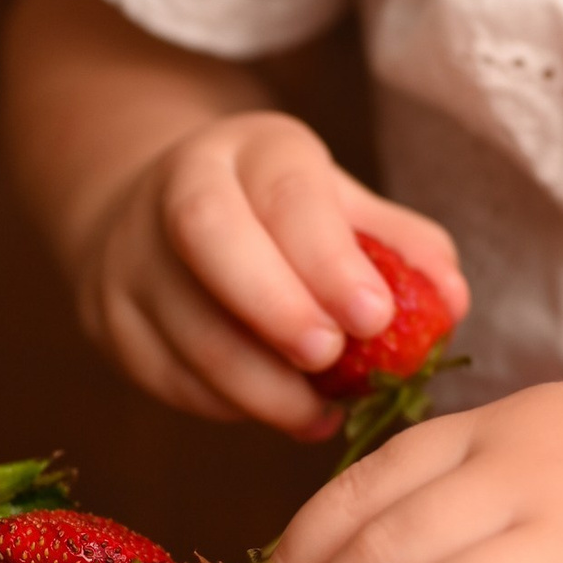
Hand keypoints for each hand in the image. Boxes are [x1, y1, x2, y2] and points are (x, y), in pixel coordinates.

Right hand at [70, 110, 465, 438]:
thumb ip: (402, 249)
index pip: (282, 190)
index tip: (376, 317)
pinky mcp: (110, 319)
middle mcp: (177, 187)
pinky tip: (287, 413)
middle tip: (333, 360)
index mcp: (250, 149)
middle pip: (210, 238)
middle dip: (277, 308)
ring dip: (259, 384)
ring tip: (321, 413)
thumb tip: (452, 301)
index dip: (328, 258)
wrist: (164, 218)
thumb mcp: (343, 209)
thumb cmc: (282, 219)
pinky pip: (166, 375)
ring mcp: (132, 256)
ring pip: (184, 325)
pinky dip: (230, 406)